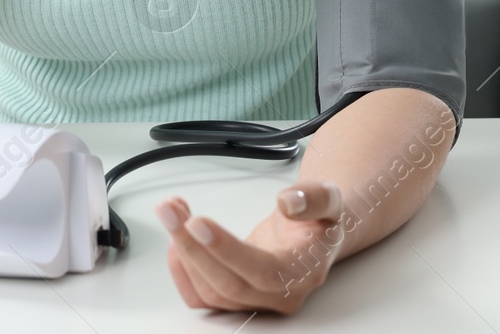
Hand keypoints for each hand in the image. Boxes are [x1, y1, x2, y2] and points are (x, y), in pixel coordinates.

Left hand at [155, 180, 344, 315]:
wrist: (314, 236)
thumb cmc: (319, 220)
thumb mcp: (329, 200)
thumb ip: (314, 198)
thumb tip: (288, 202)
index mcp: (303, 273)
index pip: (262, 271)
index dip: (226, 249)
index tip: (197, 223)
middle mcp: (278, 295)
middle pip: (227, 285)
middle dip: (192, 246)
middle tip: (169, 210)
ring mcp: (254, 300)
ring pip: (209, 291)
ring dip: (183, 251)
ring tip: (172, 211)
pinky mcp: (234, 297)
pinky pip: (200, 296)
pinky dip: (181, 268)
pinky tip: (176, 238)